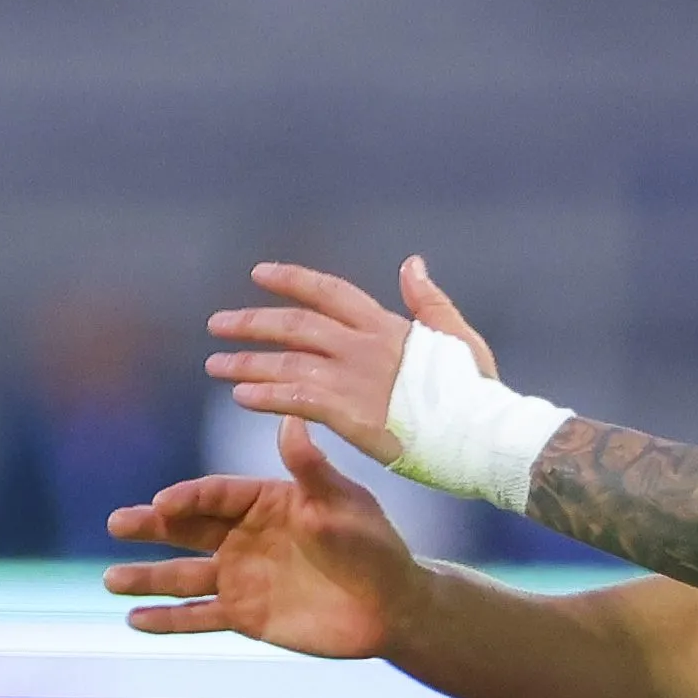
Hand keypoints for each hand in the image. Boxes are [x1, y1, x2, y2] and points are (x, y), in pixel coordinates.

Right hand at [100, 418, 425, 658]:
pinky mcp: (245, 616)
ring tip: (111, 579)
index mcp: (265, 501)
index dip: (188, 498)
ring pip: (184, 576)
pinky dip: (167, 620)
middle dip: (151, 526)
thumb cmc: (373, 545)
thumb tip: (292, 419)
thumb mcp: (344, 502)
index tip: (161, 503)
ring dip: (147, 577)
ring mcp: (241, 578)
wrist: (391, 605)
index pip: (216, 495)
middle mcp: (244, 537)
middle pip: (187, 529)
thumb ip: (311, 469)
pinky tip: (134, 621)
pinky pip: (199, 617)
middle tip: (117, 522)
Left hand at [204, 255, 499, 463]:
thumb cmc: (478, 393)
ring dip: (247, 362)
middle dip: (252, 322)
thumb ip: (428, 301)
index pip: (328, 291)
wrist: (482, 435)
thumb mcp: (456, 337)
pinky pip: (295, 400)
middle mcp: (364, 345)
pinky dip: (265, 396)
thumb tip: (412, 262)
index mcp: (387, 325)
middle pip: (295, 325)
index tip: (258, 273)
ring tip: (215, 365)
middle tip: (217, 323)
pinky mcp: (349, 414)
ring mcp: (354, 379)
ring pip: (287, 363)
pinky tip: (240, 397)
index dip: (291, 279)